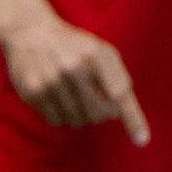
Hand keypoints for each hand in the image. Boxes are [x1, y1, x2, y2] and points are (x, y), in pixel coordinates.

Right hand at [0, 2, 148, 143]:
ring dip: (80, 115)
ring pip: (76, 120)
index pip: (119, 93)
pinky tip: (57, 97)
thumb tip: (118, 114)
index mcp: (96, 55)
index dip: (132, 118)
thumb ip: (116, 78)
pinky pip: (56, 119)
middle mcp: (73, 67)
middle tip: (97, 104)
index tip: (142, 140)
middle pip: (98, 114)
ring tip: (73, 96)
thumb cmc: (74, 45)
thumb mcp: (101, 51)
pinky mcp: (31, 91)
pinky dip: (61, 115)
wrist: (29, 30)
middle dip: (101, 114)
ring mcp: (50, 80)